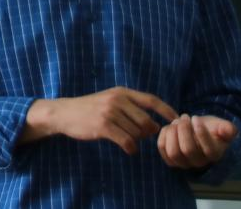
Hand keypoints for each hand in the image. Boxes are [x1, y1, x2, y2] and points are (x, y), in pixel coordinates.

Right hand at [23, 86, 178, 154]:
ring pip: (137, 133)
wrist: (64, 113)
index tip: (177, 119)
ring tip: (126, 139)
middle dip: (147, 132)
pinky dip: (130, 148)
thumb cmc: (89, 108)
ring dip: (136, 140)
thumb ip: (129, 106)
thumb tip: (153, 123)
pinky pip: (127, 141)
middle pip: (147, 121)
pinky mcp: (103, 126)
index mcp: (122, 92)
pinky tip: (127, 149)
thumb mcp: (109, 99)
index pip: (151, 100)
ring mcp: (110, 112)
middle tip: (138, 136)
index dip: (167, 110)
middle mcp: (117, 100)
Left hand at [157, 113, 235, 168]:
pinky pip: (162, 148)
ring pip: (173, 152)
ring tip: (176, 121)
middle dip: (184, 129)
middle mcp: (199, 163)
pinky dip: (163, 135)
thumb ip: (227, 128)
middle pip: (188, 150)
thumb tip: (228, 131)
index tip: (195, 117)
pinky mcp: (170, 160)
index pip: (209, 150)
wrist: (197, 130)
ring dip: (172, 132)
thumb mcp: (221, 125)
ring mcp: (184, 163)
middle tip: (184, 117)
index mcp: (215, 155)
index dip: (201, 133)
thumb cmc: (211, 128)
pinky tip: (170, 127)